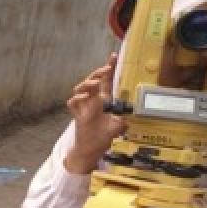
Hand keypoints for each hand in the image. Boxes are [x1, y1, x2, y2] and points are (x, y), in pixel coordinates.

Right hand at [64, 53, 125, 173]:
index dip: (109, 67)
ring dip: (87, 83)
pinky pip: (73, 102)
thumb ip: (125, 118)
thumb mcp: (119, 127)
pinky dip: (78, 98)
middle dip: (98, 72)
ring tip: (95, 84)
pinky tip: (84, 98)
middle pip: (93, 80)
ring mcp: (83, 106)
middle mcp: (93, 100)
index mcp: (104, 99)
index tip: (114, 57)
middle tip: (106, 70)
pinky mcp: (76, 114)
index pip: (106, 80)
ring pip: (80, 88)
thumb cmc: (103, 137)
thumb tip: (133, 112)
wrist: (91, 150)